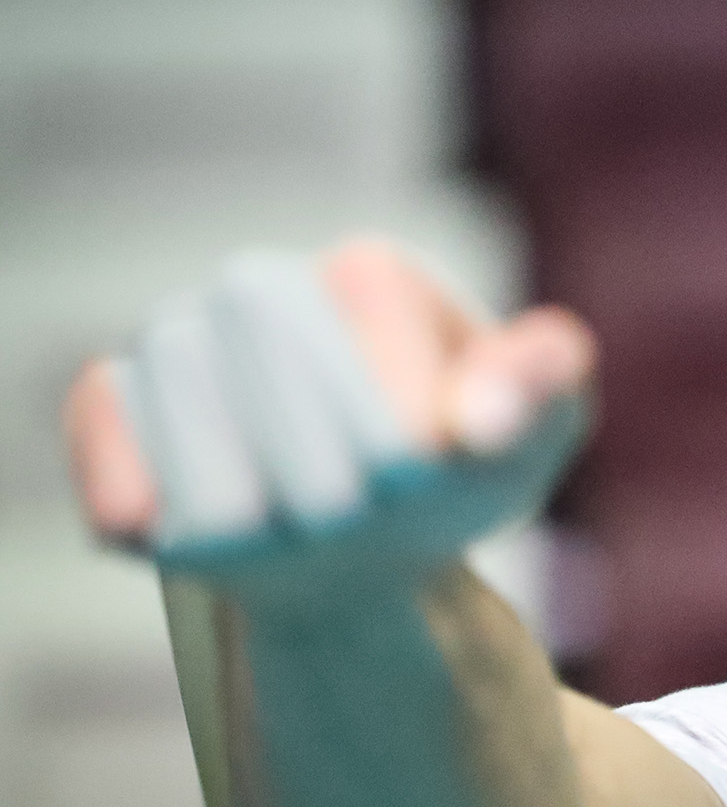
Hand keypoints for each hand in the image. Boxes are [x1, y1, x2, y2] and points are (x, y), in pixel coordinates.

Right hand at [65, 238, 595, 611]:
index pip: (375, 379)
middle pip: (286, 415)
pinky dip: (132, 488)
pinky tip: (163, 527)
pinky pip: (105, 429)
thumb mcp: (535, 430)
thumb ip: (541, 394)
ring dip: (251, 516)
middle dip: (334, 494)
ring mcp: (183, 338)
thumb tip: (480, 421)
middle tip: (361, 518)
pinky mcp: (116, 398)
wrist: (369, 530)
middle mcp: (262, 285)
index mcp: (371, 275)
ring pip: (195, 438)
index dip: (408, 452)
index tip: (433, 478)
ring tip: (295, 524)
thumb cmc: (463, 466)